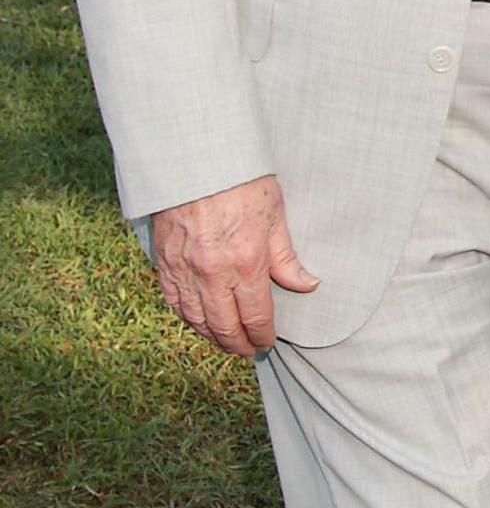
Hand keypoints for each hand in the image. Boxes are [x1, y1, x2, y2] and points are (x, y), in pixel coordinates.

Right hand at [151, 173, 317, 356]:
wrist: (195, 158)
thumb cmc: (240, 181)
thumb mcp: (274, 216)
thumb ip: (287, 258)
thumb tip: (307, 285)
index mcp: (245, 264)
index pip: (256, 317)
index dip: (263, 336)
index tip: (268, 342)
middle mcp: (212, 274)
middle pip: (224, 327)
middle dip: (238, 344)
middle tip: (248, 350)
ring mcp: (184, 269)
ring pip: (196, 319)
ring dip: (212, 335)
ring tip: (225, 340)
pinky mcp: (164, 261)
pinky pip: (173, 301)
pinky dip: (186, 316)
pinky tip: (197, 320)